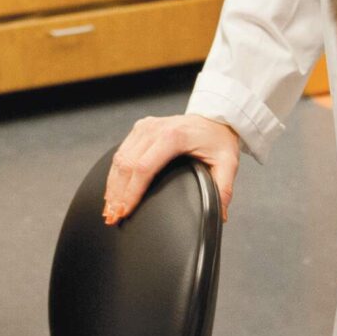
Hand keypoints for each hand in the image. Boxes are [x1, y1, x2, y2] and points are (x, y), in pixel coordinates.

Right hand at [105, 115, 241, 224]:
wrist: (214, 118)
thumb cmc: (218, 140)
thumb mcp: (227, 163)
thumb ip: (223, 189)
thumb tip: (220, 216)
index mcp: (173, 137)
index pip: (144, 167)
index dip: (132, 192)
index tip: (126, 211)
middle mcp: (154, 129)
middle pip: (126, 165)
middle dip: (118, 194)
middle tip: (113, 217)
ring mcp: (145, 127)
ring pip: (119, 159)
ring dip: (112, 186)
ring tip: (109, 209)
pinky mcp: (140, 128)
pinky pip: (121, 152)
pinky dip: (115, 174)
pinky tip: (112, 191)